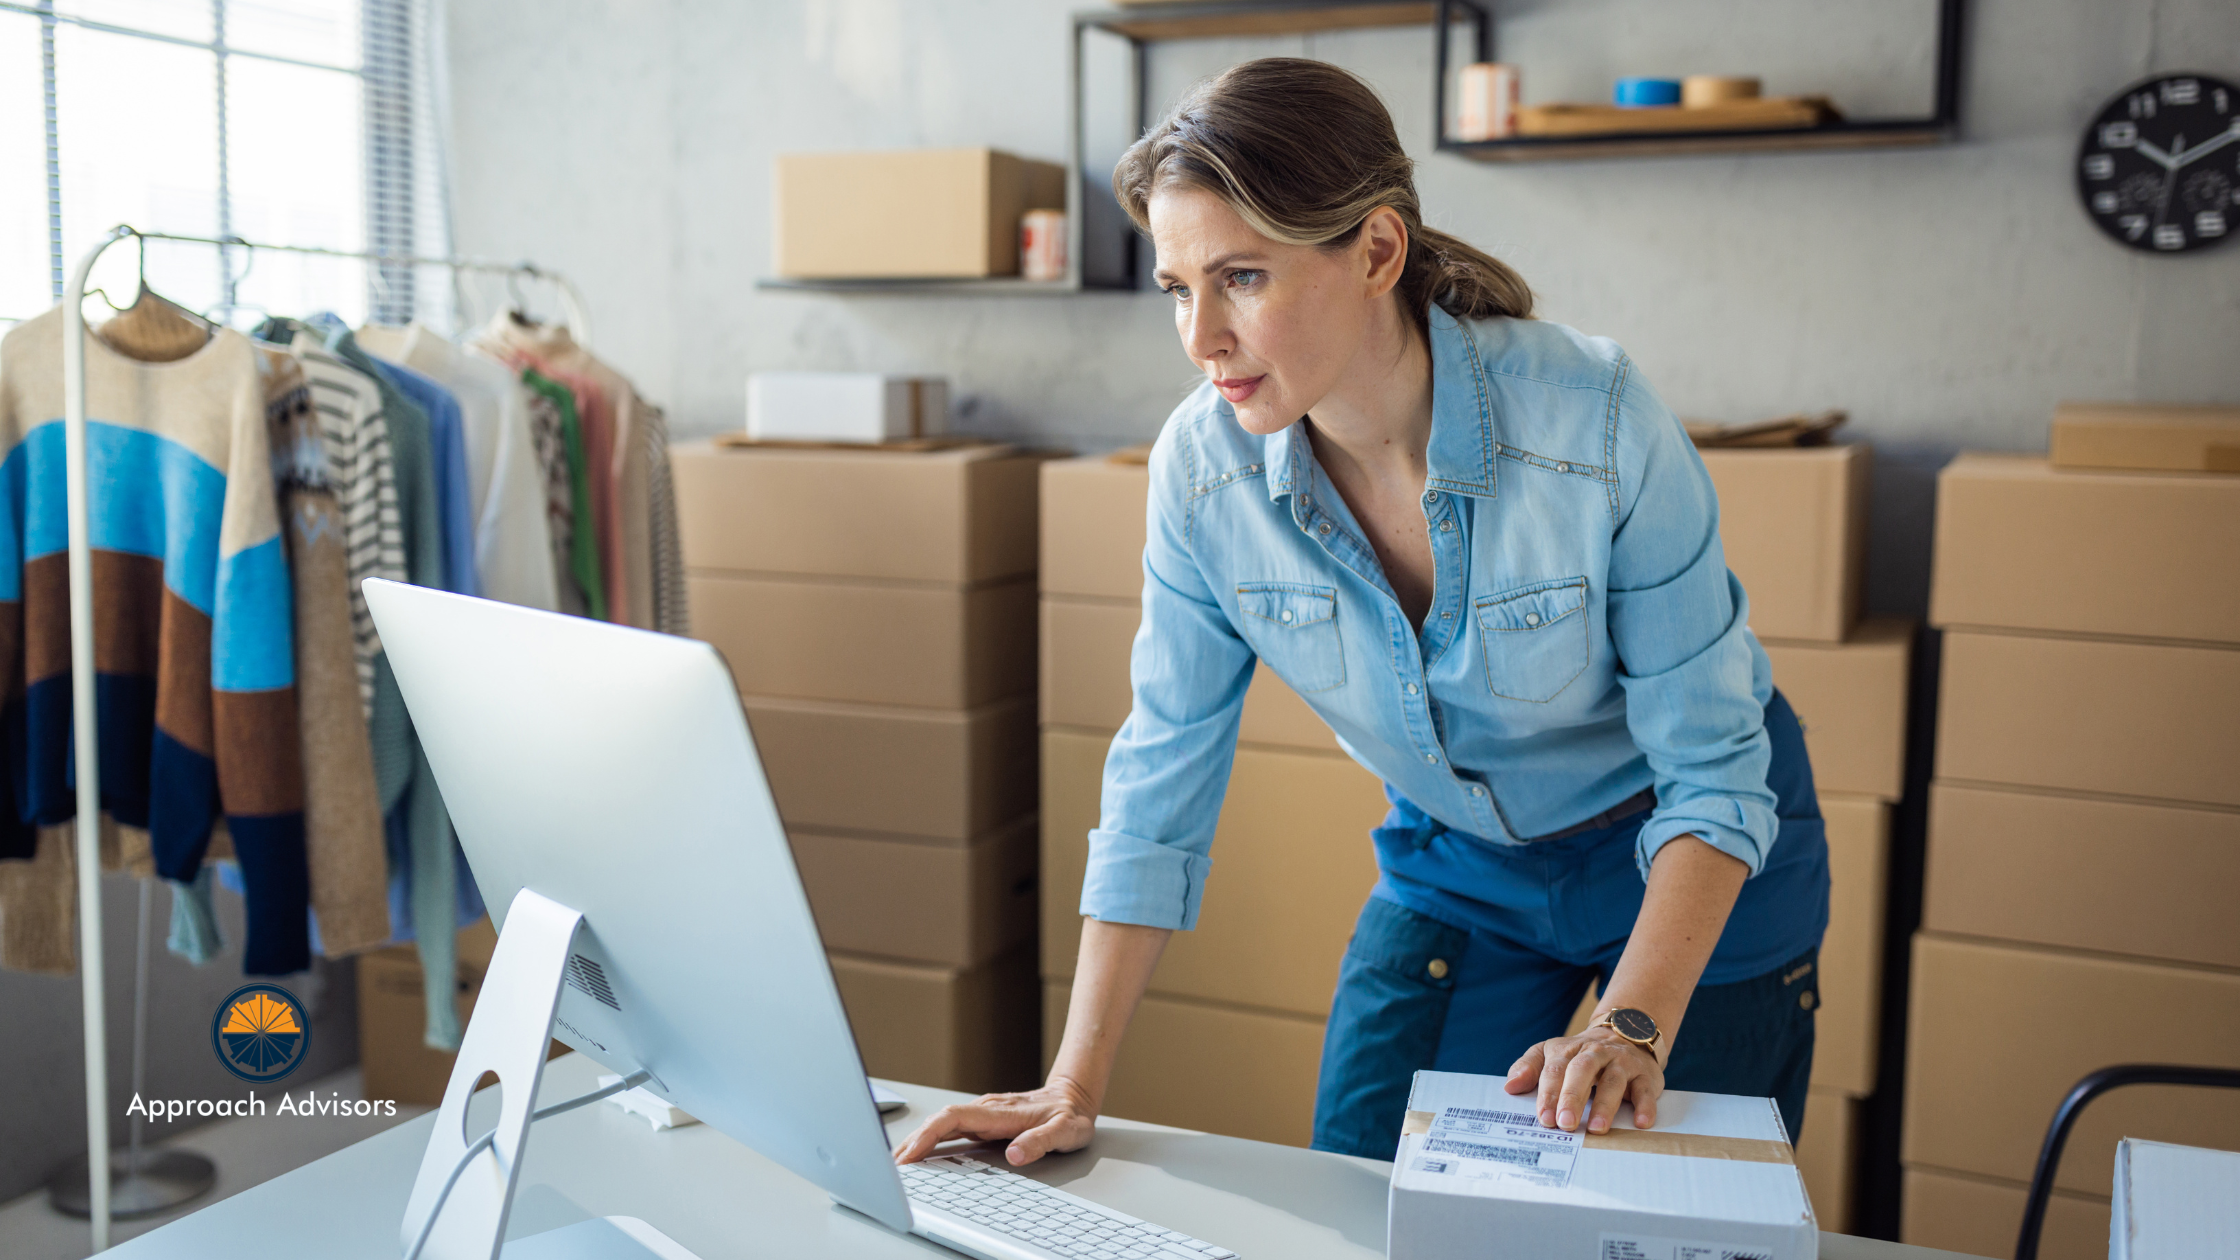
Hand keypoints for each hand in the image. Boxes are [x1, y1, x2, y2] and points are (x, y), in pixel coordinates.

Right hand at [892, 1076, 1097, 1166]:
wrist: (1075, 1094)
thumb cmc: (1071, 1114)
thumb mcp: (1066, 1130)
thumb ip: (1041, 1141)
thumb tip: (1015, 1155)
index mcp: (1001, 1112)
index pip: (954, 1118)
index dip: (929, 1134)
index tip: (912, 1152)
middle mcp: (987, 1109)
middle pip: (939, 1120)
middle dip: (913, 1140)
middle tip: (893, 1166)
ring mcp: (984, 1113)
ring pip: (941, 1123)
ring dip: (917, 1140)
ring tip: (898, 1162)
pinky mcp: (983, 1120)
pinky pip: (950, 1127)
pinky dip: (930, 1139)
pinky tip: (920, 1152)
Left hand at [1503, 1026, 1663, 1134]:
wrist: (1625, 1034)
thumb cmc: (1581, 1055)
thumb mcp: (1551, 1053)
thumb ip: (1529, 1067)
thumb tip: (1510, 1087)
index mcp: (1567, 1050)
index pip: (1554, 1069)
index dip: (1548, 1093)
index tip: (1543, 1118)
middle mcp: (1594, 1053)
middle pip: (1582, 1071)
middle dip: (1572, 1096)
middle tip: (1565, 1123)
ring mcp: (1621, 1063)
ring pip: (1613, 1080)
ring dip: (1605, 1105)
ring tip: (1596, 1128)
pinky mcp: (1644, 1074)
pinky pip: (1646, 1089)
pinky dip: (1645, 1105)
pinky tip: (1641, 1122)